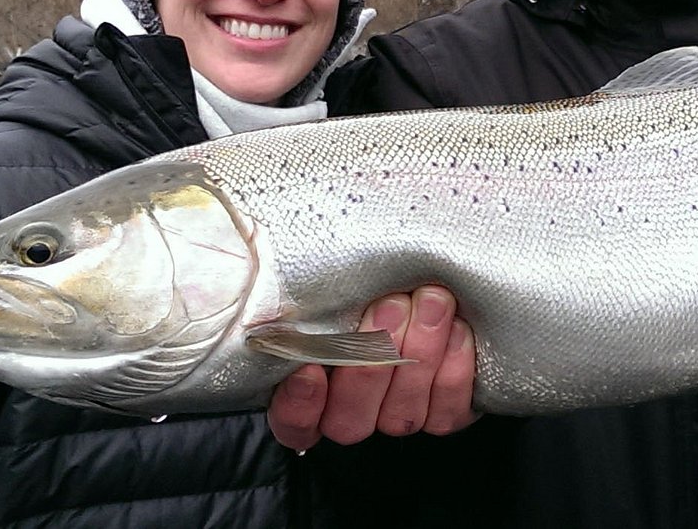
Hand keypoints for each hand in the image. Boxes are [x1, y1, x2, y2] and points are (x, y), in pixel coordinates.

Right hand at [267, 285, 478, 449]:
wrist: (432, 278)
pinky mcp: (444, 413)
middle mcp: (353, 413)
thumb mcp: (324, 281)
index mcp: (309, 388)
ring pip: (402, 414)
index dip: (299, 404)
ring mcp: (397, 417)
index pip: (294, 422)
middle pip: (350, 419)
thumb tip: (239, 292)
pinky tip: (458, 329)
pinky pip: (447, 411)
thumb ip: (290, 292)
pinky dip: (454, 369)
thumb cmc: (368, 276)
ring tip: (432, 300)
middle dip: (371, 361)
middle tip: (391, 305)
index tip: (309, 368)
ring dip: (420, 354)